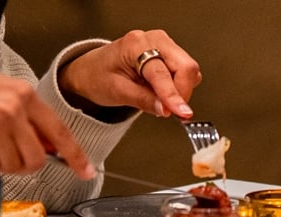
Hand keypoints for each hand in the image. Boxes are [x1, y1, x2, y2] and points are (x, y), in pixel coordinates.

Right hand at [0, 58, 93, 178]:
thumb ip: (24, 115)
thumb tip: (47, 145)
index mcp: (23, 94)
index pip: (59, 130)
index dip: (75, 155)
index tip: (86, 171)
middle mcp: (12, 109)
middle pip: (36, 159)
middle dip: (24, 165)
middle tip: (5, 155)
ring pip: (12, 167)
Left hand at [61, 30, 201, 117]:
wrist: (91, 71)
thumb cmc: (98, 76)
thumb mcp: (116, 91)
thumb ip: (143, 100)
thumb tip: (166, 109)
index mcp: (136, 44)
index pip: (162, 72)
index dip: (173, 95)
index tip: (181, 112)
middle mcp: (153, 39)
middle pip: (186, 66)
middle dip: (181, 92)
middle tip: (170, 110)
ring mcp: (163, 44)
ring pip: (188, 70)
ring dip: (180, 90)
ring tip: (157, 97)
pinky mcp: (169, 53)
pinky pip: (185, 72)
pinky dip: (178, 86)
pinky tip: (160, 91)